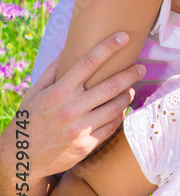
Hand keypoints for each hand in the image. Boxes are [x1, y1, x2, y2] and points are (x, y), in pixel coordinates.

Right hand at [15, 32, 144, 178]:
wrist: (21, 158)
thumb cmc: (29, 119)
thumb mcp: (36, 91)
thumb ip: (54, 69)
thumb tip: (70, 46)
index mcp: (58, 91)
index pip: (88, 62)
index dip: (109, 47)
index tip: (124, 37)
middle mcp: (70, 109)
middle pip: (110, 85)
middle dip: (130, 74)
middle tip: (141, 67)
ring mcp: (80, 129)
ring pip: (115, 107)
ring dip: (128, 95)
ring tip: (131, 88)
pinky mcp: (86, 145)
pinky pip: (111, 126)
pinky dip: (119, 115)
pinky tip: (121, 109)